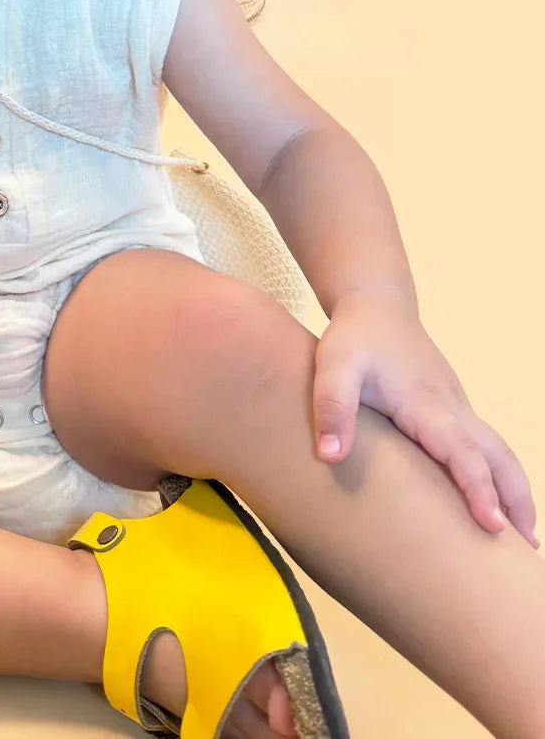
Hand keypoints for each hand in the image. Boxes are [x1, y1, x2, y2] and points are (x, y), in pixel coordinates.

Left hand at [311, 291, 538, 547]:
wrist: (376, 305)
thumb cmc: (355, 337)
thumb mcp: (333, 366)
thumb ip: (332, 407)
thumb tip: (329, 457)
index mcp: (427, 404)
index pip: (462, 452)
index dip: (479, 489)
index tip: (494, 528)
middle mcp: (452, 408)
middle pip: (499, 457)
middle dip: (517, 501)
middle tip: (528, 551)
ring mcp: (457, 407)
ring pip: (498, 452)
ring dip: (514, 491)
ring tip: (522, 539)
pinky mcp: (452, 409)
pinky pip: (484, 446)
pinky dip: (498, 475)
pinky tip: (490, 500)